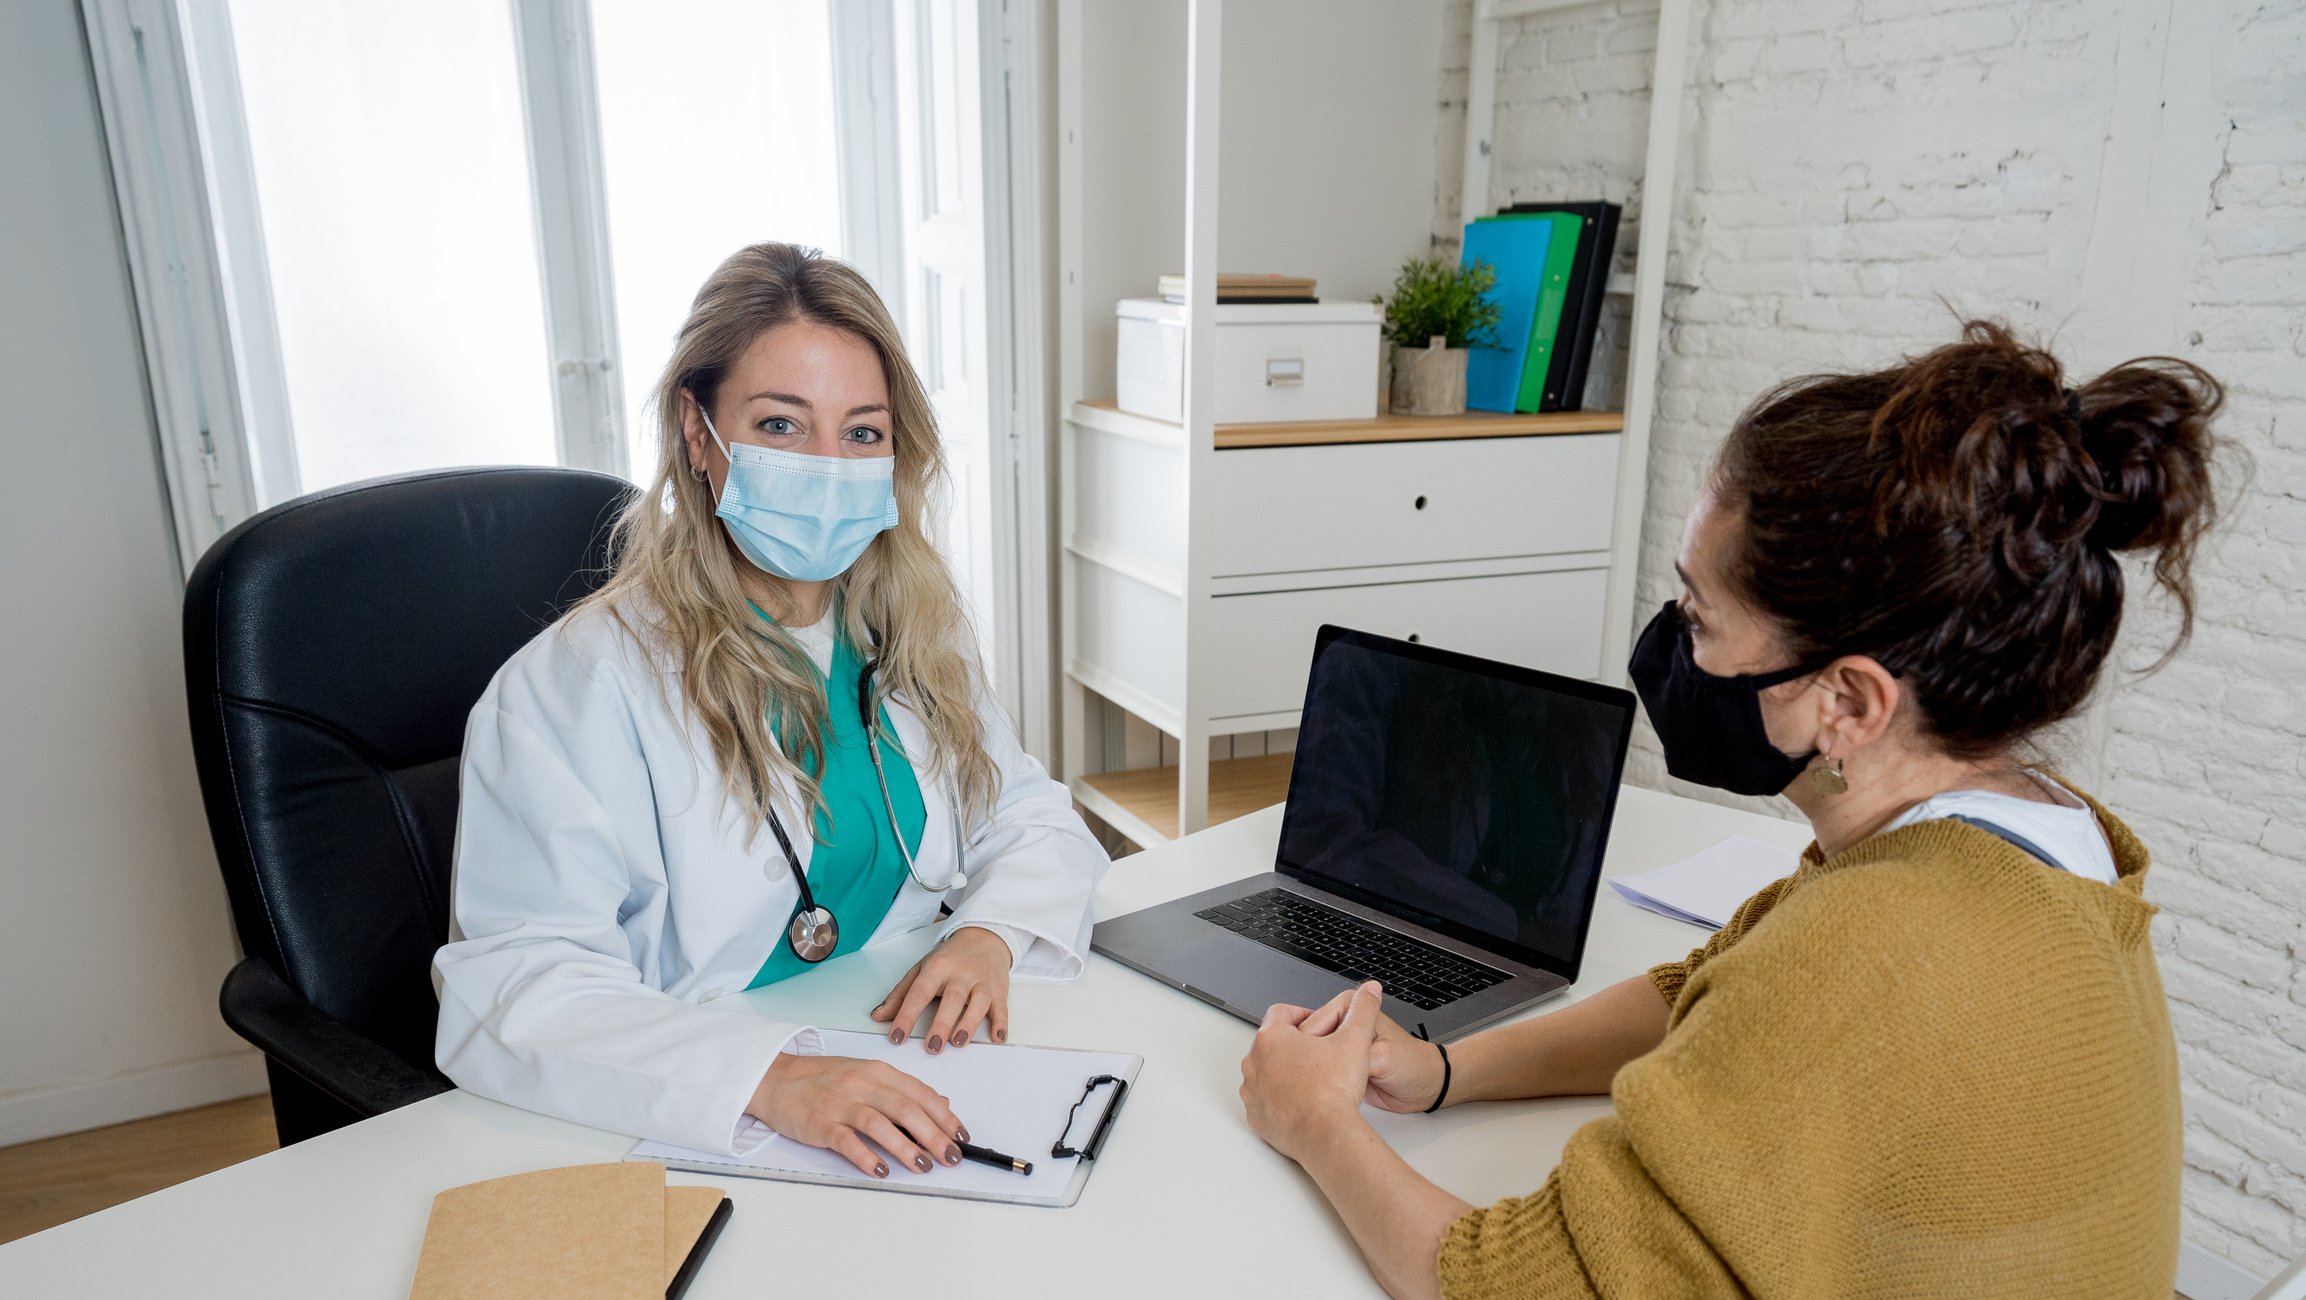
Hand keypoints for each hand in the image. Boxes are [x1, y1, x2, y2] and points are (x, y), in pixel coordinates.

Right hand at [748, 1054, 968, 1178]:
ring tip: (924, 1165)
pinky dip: (866, 1156)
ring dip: (906, 1147)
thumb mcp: (866, 1074)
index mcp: (878, 1071)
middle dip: (934, 1135)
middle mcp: (862, 1084)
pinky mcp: (820, 1123)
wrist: (774, 1078)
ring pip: (880, 1124)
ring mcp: (840, 1103)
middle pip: (906, 1109)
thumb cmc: (822, 1078)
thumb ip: (901, 1089)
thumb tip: (940, 1104)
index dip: (945, 1116)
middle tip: (951, 1156)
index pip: (920, 1093)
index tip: (962, 1136)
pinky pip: (847, 1141)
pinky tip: (881, 1170)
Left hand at [870, 926, 1010, 1052]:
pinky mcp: (999, 990)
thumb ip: (900, 994)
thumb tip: (879, 1016)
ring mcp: (982, 982)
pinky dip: (1001, 1023)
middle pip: (952, 999)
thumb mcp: (921, 969)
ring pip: (978, 1002)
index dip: (907, 1016)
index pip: (919, 993)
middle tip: (932, 1046)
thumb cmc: (950, 957)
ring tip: (958, 1042)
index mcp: (936, 968)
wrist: (984, 937)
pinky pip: (1002, 1007)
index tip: (896, 1037)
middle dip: (942, 1023)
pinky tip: (996, 1038)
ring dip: (969, 1023)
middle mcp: (960, 974)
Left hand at [1239, 980, 1385, 1162]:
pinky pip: (1264, 1101)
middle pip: (1271, 1043)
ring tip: (1312, 1080)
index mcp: (1272, 1038)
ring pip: (1266, 1072)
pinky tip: (1303, 1103)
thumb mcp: (1355, 1040)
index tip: (1316, 1025)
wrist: (1326, 1134)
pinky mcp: (1255, 1116)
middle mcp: (1254, 1062)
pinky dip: (1279, 1100)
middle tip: (1319, 1055)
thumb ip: (1363, 1010)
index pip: (1280, 1012)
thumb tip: (1370, 990)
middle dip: (1293, 1045)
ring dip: (1284, 1072)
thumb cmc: (1334, 1089)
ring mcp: (1252, 1091)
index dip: (1301, 1014)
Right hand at [1295, 989, 1448, 1113]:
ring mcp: (1336, 1043)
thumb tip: (1325, 1061)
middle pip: (1302, 1042)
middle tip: (1311, 1084)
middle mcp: (1339, 1022)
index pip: (1310, 1026)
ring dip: (1307, 1075)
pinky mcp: (1335, 1063)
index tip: (1310, 1070)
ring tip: (1314, 1091)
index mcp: (1349, 1007)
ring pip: (1305, 1058)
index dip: (1307, 1050)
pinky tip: (1317, 1094)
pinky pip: (1314, 1071)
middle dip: (1305, 1063)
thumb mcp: (1381, 1059)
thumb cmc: (1411, 1066)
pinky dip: (1313, 1083)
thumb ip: (1352, 1056)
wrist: (1424, 1086)